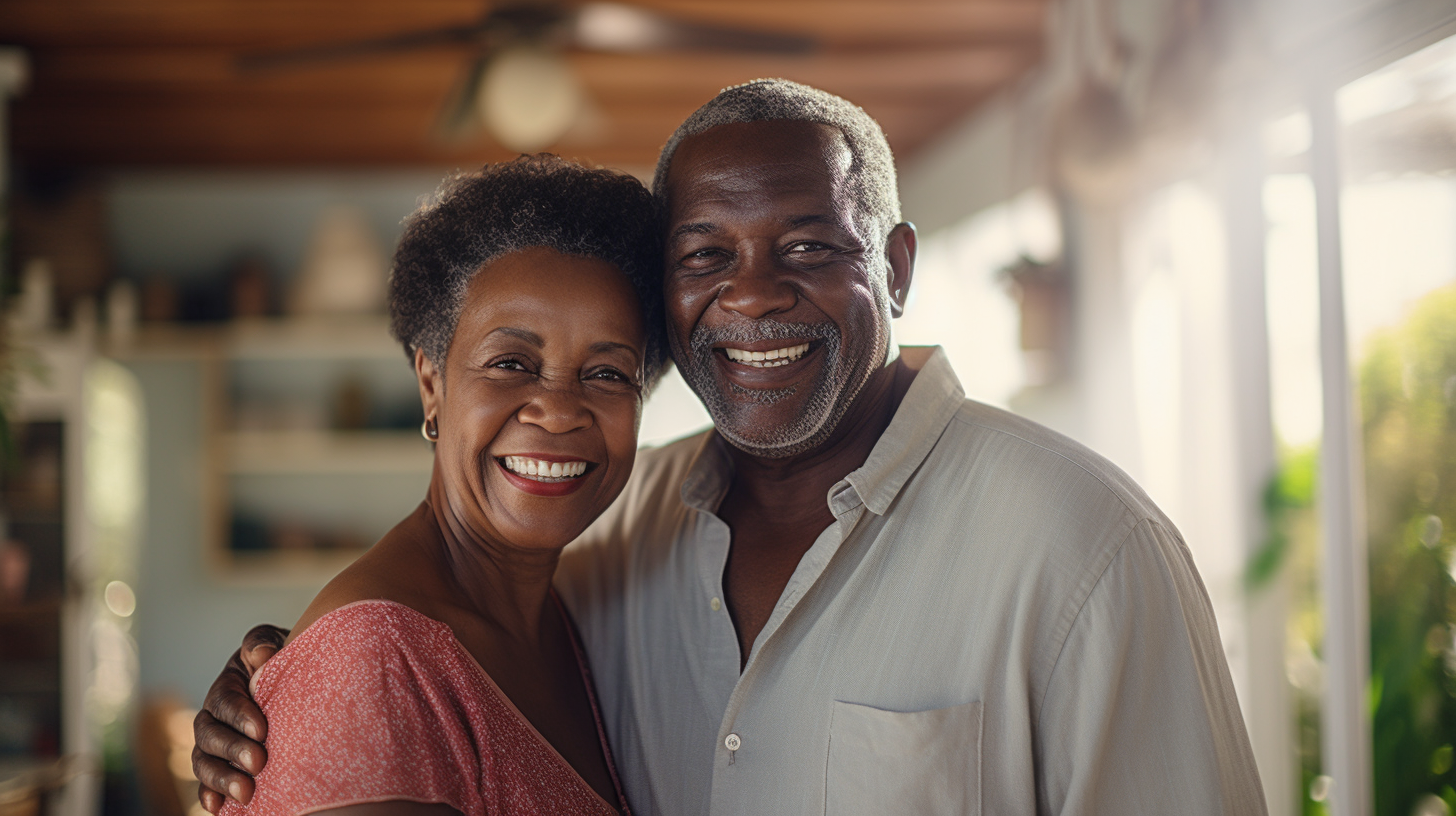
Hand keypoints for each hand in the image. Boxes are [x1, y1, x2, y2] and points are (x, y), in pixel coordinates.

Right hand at [192, 624, 287, 812]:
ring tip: (246, 793)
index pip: (225, 700)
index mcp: (229, 683)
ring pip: (204, 760)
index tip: (262, 731)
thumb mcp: (280, 643)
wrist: (303, 680)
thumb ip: (264, 644)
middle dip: (232, 750)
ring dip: (221, 779)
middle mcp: (215, 713)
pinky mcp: (222, 763)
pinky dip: (210, 795)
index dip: (239, 715)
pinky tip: (218, 808)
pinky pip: (207, 782)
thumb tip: (262, 653)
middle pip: (210, 734)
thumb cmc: (291, 660)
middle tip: (259, 763)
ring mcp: (216, 741)